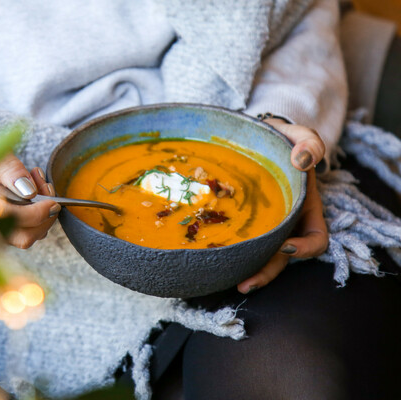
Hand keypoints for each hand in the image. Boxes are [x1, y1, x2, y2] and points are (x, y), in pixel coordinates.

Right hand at [0, 126, 59, 248]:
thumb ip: (8, 166)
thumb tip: (30, 192)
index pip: (11, 219)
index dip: (38, 212)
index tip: (53, 199)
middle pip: (22, 237)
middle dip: (44, 215)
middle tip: (43, 183)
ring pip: (22, 238)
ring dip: (40, 214)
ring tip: (33, 180)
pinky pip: (16, 232)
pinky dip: (31, 215)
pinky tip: (27, 190)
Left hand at [237, 119, 327, 293]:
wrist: (257, 138)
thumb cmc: (283, 140)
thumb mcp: (299, 136)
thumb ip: (308, 143)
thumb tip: (303, 160)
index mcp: (304, 209)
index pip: (316, 239)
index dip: (305, 249)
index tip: (286, 245)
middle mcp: (285, 224)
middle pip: (281, 259)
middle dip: (265, 272)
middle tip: (245, 283)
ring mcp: (261, 226)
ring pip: (257, 256)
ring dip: (244, 271)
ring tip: (227, 282)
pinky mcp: (239, 223)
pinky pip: (236, 242)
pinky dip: (226, 252)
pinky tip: (208, 258)